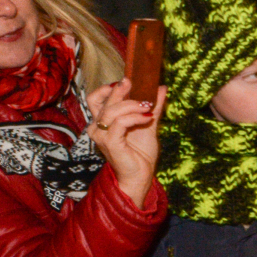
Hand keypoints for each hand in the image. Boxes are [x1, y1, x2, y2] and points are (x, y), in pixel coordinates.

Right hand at [87, 81, 164, 208]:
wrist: (141, 175)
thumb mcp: (148, 124)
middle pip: (102, 101)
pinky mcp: (110, 143)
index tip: (126, 81)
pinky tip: (148, 118)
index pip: (95, 99)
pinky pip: (120, 123)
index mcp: (102, 122)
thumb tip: (161, 87)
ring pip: (112, 111)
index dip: (107, 88)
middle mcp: (97, 127)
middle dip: (120, 91)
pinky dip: (135, 117)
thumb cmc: (141, 153)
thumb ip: (153, 106)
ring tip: (148, 106)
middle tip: (134, 83)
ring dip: (132, 104)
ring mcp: (102, 136)